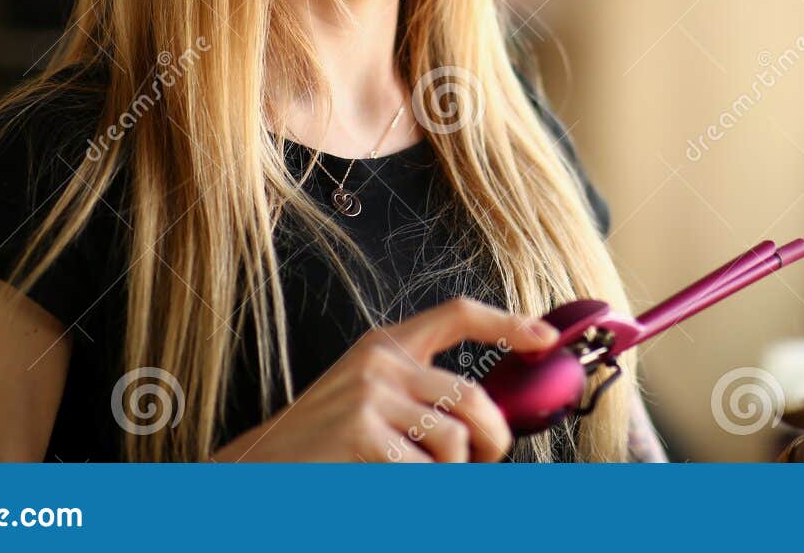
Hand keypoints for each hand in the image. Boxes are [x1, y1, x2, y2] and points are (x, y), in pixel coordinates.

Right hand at [211, 296, 558, 461]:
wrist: (259, 469)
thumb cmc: (324, 444)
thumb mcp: (372, 400)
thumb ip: (423, 395)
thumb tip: (489, 414)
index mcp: (386, 345)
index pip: (456, 315)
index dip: (507, 323)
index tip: (544, 337)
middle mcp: (381, 360)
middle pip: (472, 393)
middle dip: (493, 436)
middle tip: (487, 459)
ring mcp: (371, 394)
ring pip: (454, 439)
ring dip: (453, 472)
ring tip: (424, 477)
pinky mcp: (363, 431)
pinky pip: (423, 471)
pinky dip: (420, 488)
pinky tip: (390, 483)